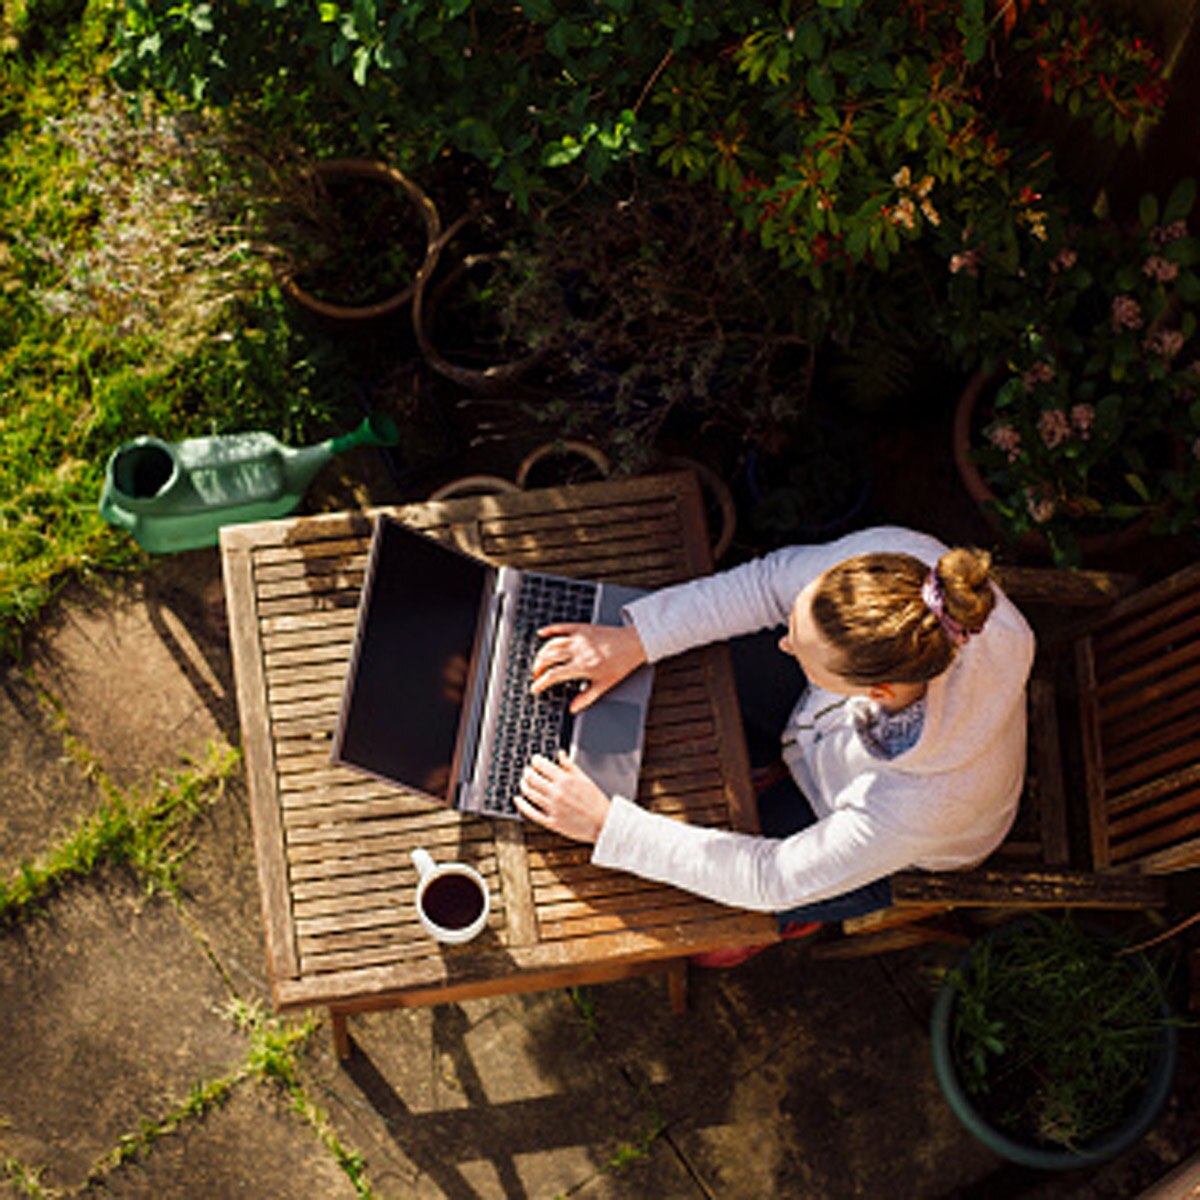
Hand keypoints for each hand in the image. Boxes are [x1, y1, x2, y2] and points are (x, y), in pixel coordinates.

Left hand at [514, 751, 610, 841]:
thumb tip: (560, 754)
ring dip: (523, 785)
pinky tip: (518, 799)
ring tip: (524, 782)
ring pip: (529, 793)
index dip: (535, 760)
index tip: (535, 760)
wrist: (603, 823)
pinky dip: (521, 805)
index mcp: (566, 780)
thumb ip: (570, 766)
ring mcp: (553, 808)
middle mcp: (557, 793)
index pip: (542, 765)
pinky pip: (531, 812)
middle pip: (532, 778)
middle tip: (527, 770)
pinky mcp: (551, 822)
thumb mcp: (585, 779)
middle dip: (527, 772)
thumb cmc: (596, 801)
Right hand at [530, 622, 646, 713]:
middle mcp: (578, 651)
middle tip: (536, 676)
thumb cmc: (622, 663)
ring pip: (551, 644)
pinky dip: (549, 630)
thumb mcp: (606, 685)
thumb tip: (573, 709)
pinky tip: (541, 634)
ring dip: (541, 653)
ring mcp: (579, 638)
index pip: (554, 675)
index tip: (535, 688)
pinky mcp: (582, 628)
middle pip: (548, 658)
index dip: (541, 683)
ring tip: (539, 662)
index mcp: (583, 666)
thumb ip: (587, 698)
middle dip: (538, 668)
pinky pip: (561, 627)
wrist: (635, 643)